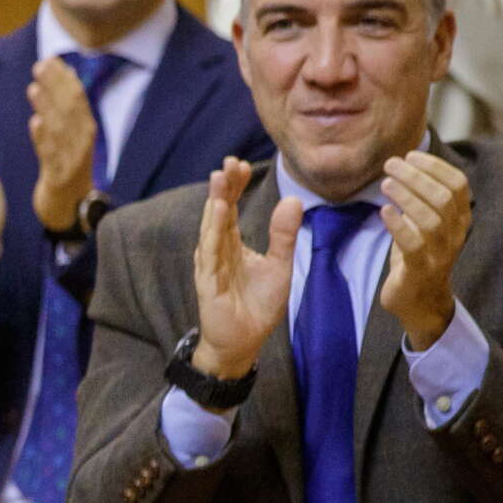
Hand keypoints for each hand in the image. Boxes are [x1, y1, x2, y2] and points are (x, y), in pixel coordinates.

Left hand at [27, 56, 99, 231]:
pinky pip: (51, 156)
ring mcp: (72, 161)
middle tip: (41, 65)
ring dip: (48, 107)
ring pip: (60, 129)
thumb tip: (63, 74)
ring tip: (33, 87)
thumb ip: (65, 108)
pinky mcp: (59, 178)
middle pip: (70, 110)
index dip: (65, 79)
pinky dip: (44, 138)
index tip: (52, 60)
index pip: (77, 99)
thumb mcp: (68, 135)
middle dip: (57, 86)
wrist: (68, 207)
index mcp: (85, 130)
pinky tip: (35, 122)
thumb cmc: (66, 166)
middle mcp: (82, 143)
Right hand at [190, 158, 300, 379]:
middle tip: (229, 162)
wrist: (244, 341)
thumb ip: (283, 234)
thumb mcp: (280, 265)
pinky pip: (211, 252)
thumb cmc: (257, 306)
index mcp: (232, 244)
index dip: (235, 186)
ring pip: (212, 227)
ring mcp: (210, 264)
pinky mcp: (209, 281)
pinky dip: (214, 231)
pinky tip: (219, 211)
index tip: (241, 164)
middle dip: (223, 187)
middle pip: (219, 211)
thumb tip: (293, 200)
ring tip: (220, 178)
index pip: (232, 208)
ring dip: (216, 202)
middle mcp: (217, 250)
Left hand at [378, 149, 471, 350]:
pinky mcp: (419, 270)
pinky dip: (398, 224)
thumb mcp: (424, 223)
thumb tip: (403, 165)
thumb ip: (421, 199)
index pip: (458, 184)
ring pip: (431, 219)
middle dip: (416, 177)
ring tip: (385, 183)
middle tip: (390, 165)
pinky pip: (413, 244)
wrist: (419, 301)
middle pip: (444, 197)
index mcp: (459, 219)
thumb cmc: (417, 255)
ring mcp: (439, 253)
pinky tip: (384, 211)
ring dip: (407, 196)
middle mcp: (455, 234)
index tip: (410, 155)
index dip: (434, 167)